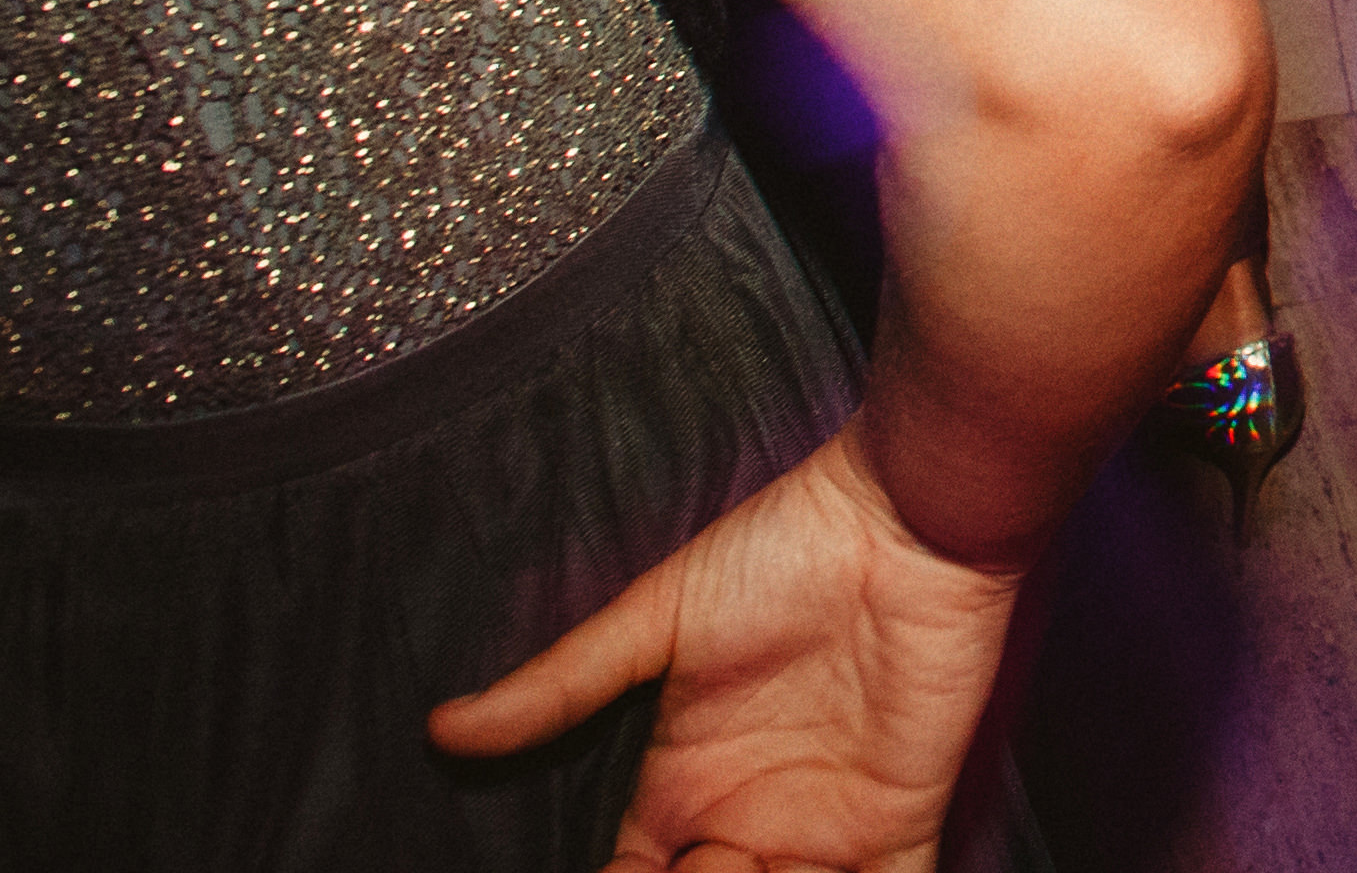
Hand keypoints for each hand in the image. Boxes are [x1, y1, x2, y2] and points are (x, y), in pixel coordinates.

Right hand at [431, 429, 1026, 871]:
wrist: (911, 518)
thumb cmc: (785, 548)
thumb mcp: (658, 618)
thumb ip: (561, 686)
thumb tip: (444, 728)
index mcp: (680, 792)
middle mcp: (746, 826)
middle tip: (707, 860)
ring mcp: (824, 837)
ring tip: (743, 863)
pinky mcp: (900, 828)